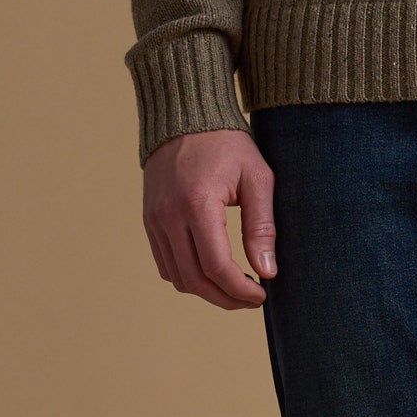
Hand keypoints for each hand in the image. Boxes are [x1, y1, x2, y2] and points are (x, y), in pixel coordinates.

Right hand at [141, 128, 276, 308]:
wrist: (185, 117)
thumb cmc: (228, 144)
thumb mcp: (257, 179)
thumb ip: (262, 227)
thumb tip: (267, 272)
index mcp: (198, 204)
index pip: (217, 267)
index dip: (241, 290)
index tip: (262, 294)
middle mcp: (169, 216)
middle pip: (194, 280)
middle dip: (225, 298)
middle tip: (251, 300)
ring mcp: (154, 219)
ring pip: (177, 277)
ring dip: (206, 291)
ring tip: (234, 288)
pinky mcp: (149, 220)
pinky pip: (165, 263)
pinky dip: (187, 276)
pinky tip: (211, 271)